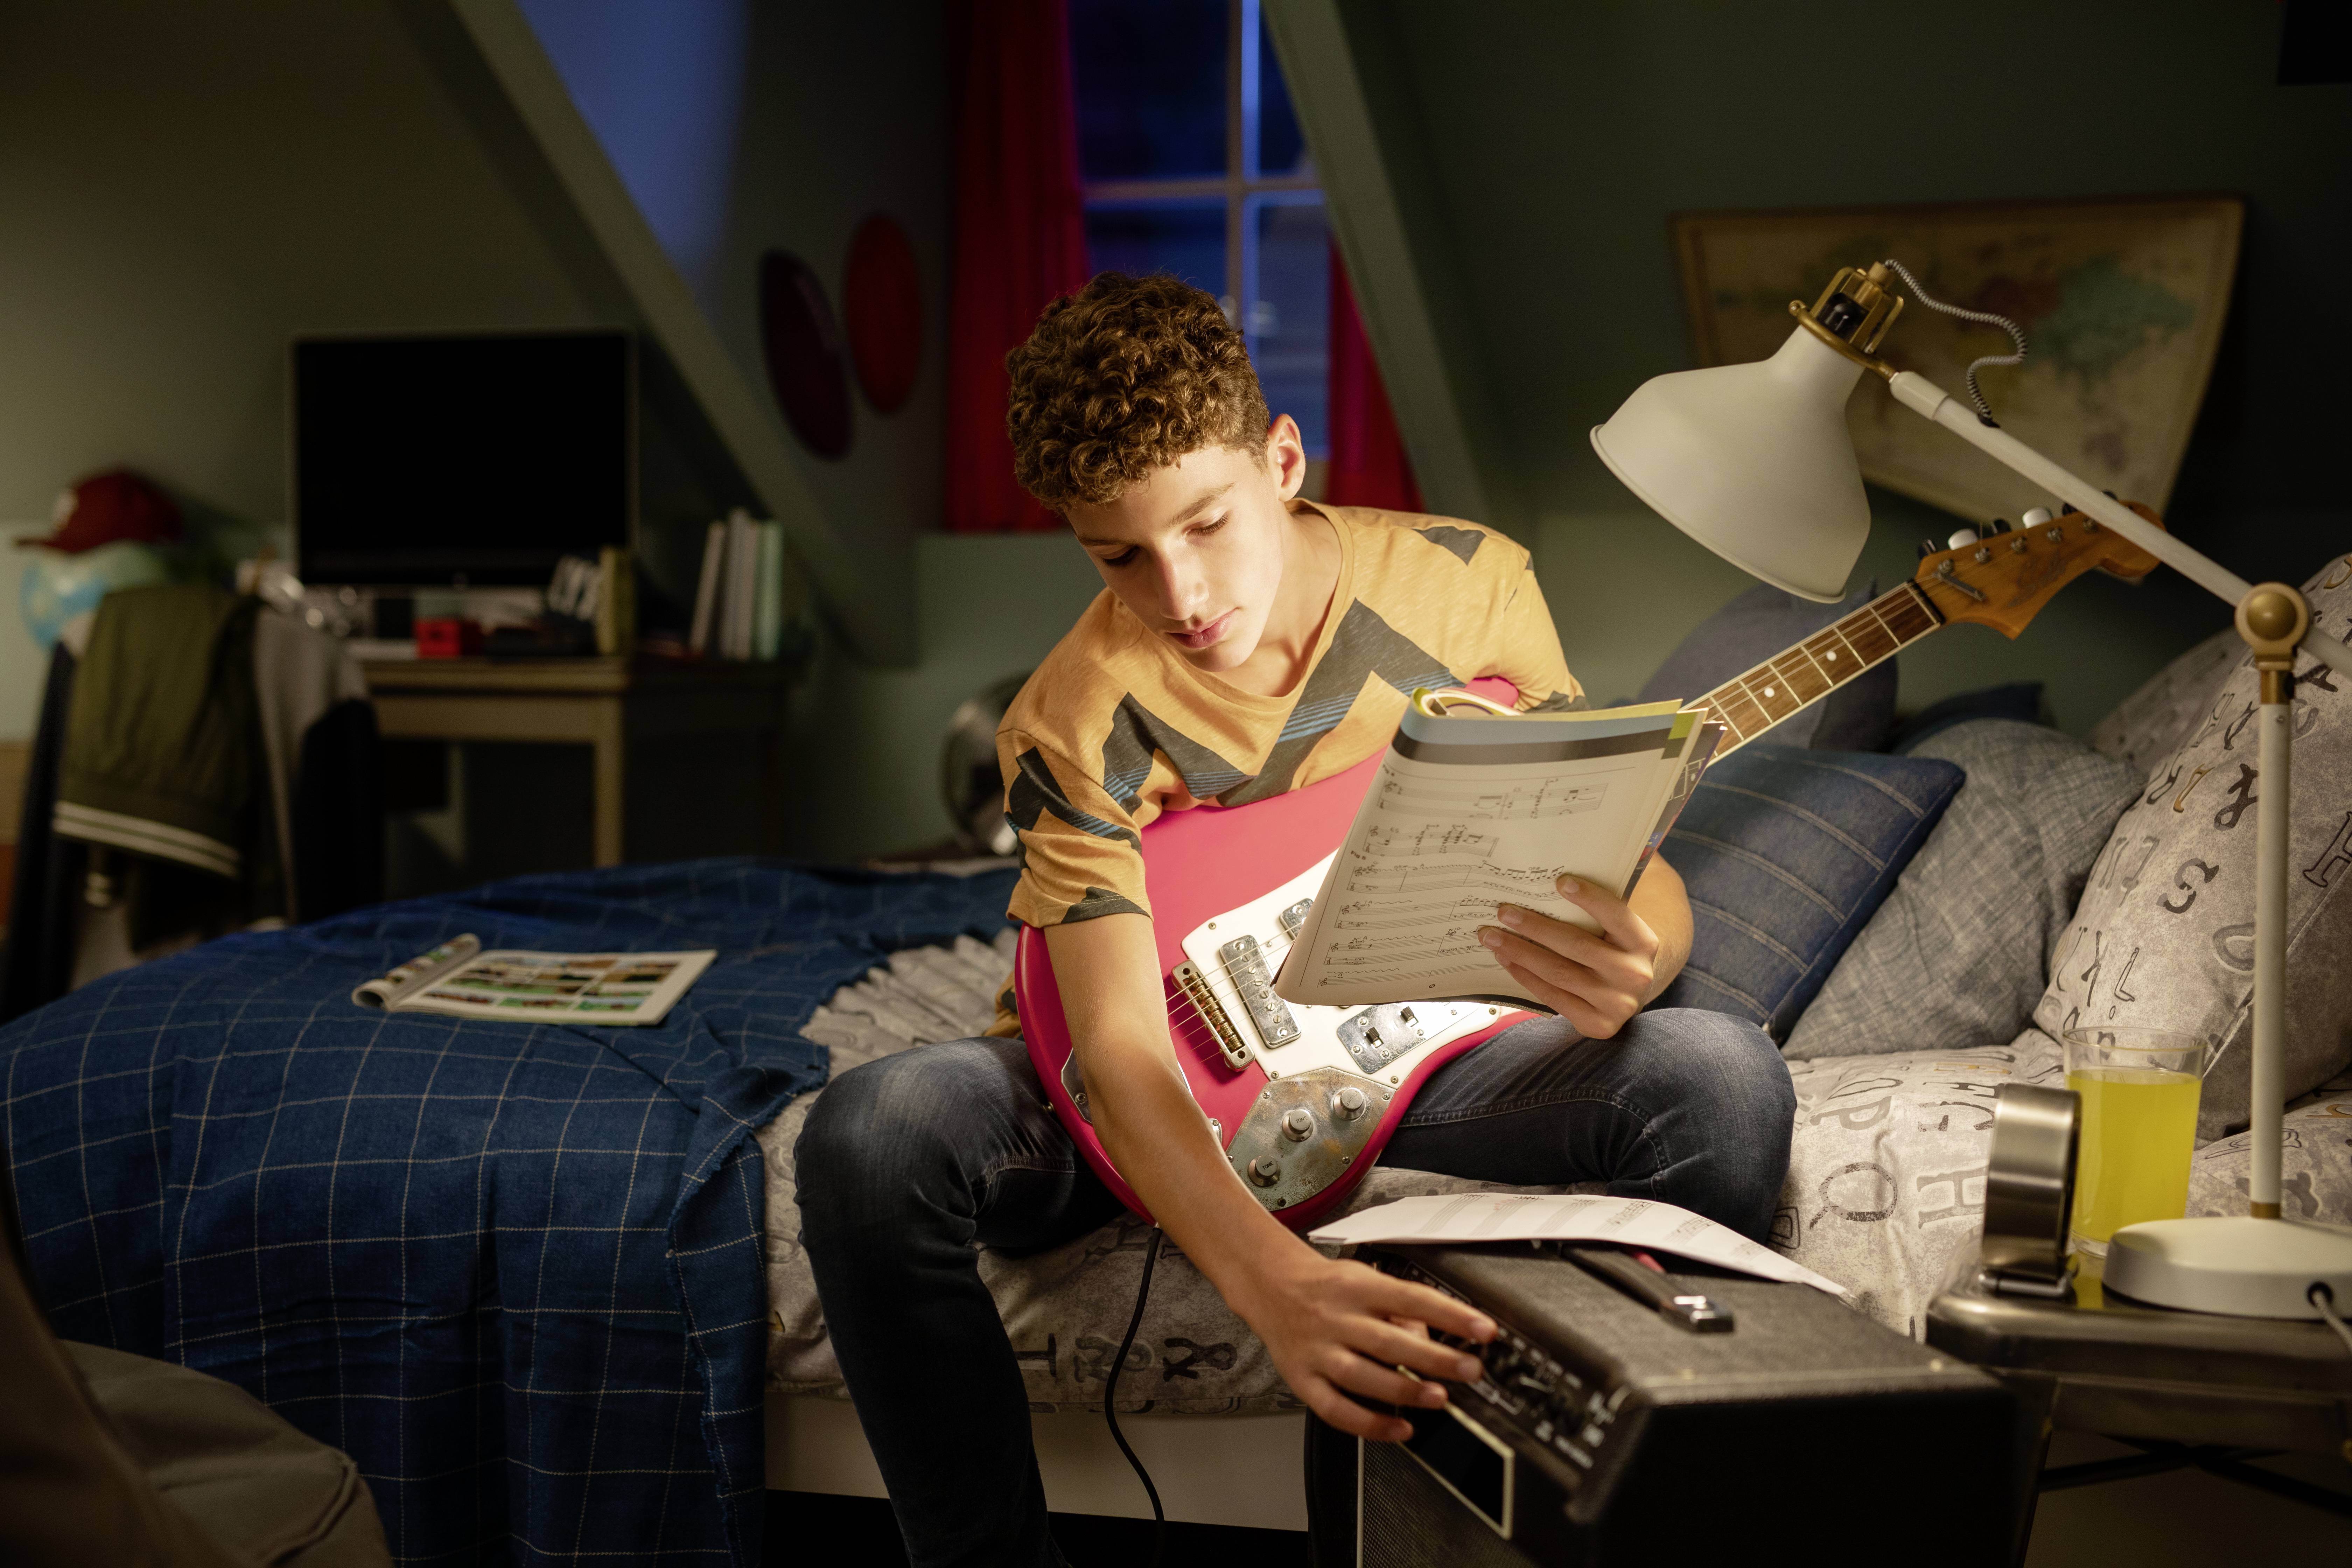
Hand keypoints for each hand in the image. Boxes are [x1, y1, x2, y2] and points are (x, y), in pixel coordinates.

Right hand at [1224, 1245, 1494, 1441]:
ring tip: (1439, 1398)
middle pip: (1388, 1340)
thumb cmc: (1327, 1286)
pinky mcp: (1302, 1379)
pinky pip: (1335, 1408)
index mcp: (1357, 1287)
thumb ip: (1401, 1307)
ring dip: (1403, 1390)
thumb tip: (1432, 1339)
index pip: (1411, 1298)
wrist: (1270, 1287)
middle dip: (1434, 1358)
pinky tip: (1399, 1430)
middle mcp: (1336, 1318)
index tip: (1484, 1330)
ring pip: (1362, 1375)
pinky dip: (1368, 1424)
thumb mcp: (1366, 1279)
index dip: (1451, 1315)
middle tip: (1470, 1370)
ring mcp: (1317, 1350)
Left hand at [1478, 874, 1661, 1038]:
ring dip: (1520, 952)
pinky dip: (1525, 976)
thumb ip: (1597, 909)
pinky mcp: (1597, 1024)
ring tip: (1492, 936)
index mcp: (1643, 943)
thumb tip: (1557, 880)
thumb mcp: (1616, 930)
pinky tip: (1506, 960)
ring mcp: (1617, 1003)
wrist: (1628, 995)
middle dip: (1535, 927)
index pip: (1615, 915)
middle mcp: (1635, 974)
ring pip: (1559, 973)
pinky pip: (1553, 996)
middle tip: (1503, 912)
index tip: (1559, 881)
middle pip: (1577, 945)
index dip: (1590, 898)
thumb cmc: (1612, 951)